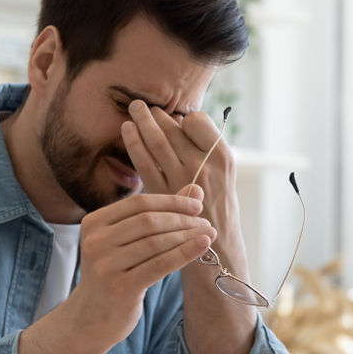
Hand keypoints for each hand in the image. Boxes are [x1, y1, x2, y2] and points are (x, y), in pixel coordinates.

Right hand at [63, 189, 216, 346]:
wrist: (91, 318)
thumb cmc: (114, 274)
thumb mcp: (127, 242)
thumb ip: (156, 214)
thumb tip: (194, 190)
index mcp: (94, 222)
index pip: (139, 203)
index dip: (171, 201)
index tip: (197, 205)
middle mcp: (96, 241)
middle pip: (149, 221)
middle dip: (182, 219)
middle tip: (205, 222)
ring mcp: (106, 265)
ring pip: (156, 242)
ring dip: (187, 236)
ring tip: (208, 235)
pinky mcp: (120, 287)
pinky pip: (160, 264)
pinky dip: (185, 253)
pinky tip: (202, 246)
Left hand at [121, 101, 235, 206]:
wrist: (217, 248)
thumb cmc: (220, 209)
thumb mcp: (226, 176)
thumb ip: (206, 151)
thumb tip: (180, 123)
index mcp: (223, 157)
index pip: (197, 121)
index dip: (184, 118)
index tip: (176, 119)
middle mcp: (203, 165)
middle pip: (173, 129)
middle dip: (155, 114)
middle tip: (142, 105)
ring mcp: (182, 179)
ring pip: (156, 141)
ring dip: (142, 122)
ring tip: (133, 109)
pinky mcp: (162, 194)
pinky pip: (144, 162)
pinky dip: (133, 143)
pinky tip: (127, 131)